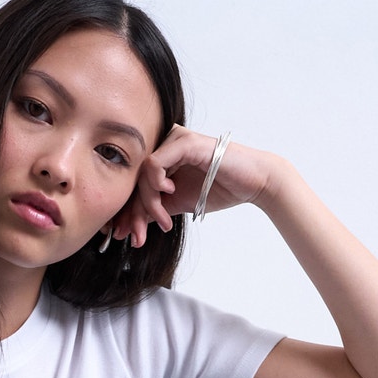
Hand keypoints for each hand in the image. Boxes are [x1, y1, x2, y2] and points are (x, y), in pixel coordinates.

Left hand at [111, 127, 279, 247]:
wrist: (253, 183)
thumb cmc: (221, 189)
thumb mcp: (179, 203)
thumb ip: (155, 208)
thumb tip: (129, 224)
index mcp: (163, 156)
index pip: (135, 183)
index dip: (127, 210)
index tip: (124, 234)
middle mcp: (165, 144)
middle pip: (134, 179)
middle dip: (132, 212)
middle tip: (136, 236)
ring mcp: (173, 140)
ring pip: (142, 174)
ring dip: (149, 203)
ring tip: (163, 221)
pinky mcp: (184, 142)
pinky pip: (155, 164)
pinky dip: (156, 184)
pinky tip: (169, 194)